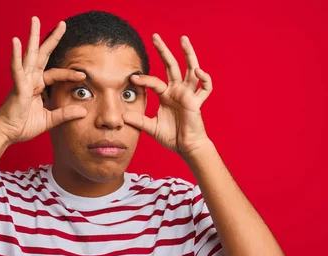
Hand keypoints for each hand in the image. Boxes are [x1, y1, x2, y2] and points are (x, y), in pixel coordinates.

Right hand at [0, 17, 87, 143]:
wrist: (6, 134)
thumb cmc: (22, 126)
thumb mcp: (49, 120)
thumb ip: (65, 114)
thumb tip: (83, 111)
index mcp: (38, 86)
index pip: (56, 74)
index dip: (70, 73)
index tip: (83, 74)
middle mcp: (30, 79)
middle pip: (43, 55)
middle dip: (52, 39)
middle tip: (62, 24)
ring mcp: (23, 81)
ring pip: (29, 55)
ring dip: (32, 37)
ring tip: (35, 20)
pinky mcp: (17, 87)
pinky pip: (16, 69)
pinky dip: (15, 55)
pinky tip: (15, 41)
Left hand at [123, 34, 212, 155]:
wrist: (186, 147)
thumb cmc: (172, 136)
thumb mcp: (151, 127)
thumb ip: (139, 121)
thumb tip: (122, 116)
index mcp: (166, 95)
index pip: (154, 81)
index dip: (143, 79)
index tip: (132, 78)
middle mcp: (177, 91)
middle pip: (172, 65)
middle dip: (164, 51)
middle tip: (155, 36)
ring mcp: (188, 94)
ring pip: (191, 69)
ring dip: (188, 53)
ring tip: (183, 39)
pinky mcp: (197, 102)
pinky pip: (205, 87)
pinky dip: (204, 78)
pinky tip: (198, 72)